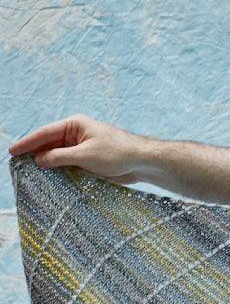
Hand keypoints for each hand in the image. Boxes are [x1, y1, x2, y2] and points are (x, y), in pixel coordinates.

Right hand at [8, 115, 149, 182]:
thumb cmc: (118, 153)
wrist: (143, 163)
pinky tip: (50, 179)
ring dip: (47, 164)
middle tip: (17, 164)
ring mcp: (82, 148)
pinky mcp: (89, 161)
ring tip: (29, 173)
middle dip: (34, 153)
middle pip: (49, 144)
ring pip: (58, 156)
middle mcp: (76, 135)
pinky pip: (69, 165)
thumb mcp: (85, 156)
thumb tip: (39, 160)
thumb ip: (60, 158)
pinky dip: (60, 171)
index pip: (45, 133)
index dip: (27, 142)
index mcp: (75, 125)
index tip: (13, 151)